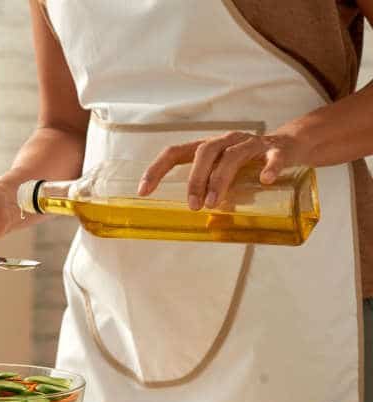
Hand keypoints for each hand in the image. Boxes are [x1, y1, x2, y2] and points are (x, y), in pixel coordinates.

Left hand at [138, 131, 307, 209]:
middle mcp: (226, 141)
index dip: (156, 170)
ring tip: (214, 204)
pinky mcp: (277, 149)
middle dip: (194, 180)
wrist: (292, 145)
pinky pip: (273, 156)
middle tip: (193, 206)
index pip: (174, 153)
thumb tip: (203, 227)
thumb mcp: (227, 178)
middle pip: (204, 153)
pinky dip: (270, 167)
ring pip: (232, 155)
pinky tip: (266, 180)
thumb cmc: (250, 166)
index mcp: (208, 149)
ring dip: (220, 179)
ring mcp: (251, 143)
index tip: (142, 192)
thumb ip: (214, 195)